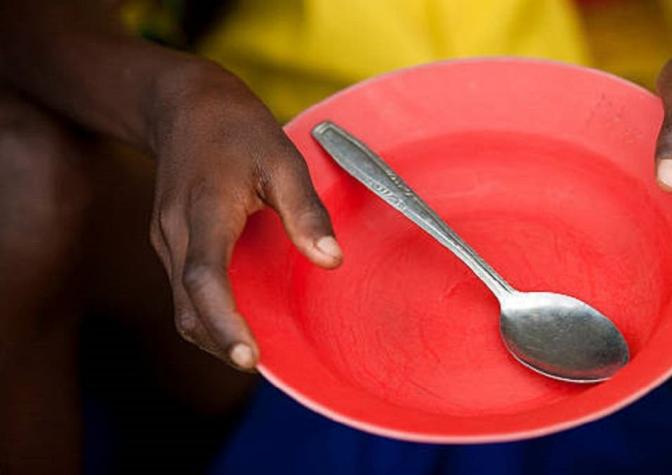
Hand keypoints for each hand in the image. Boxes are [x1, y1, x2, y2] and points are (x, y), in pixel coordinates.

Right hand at [149, 62, 342, 369]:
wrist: (184, 104)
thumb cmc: (237, 127)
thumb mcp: (283, 159)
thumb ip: (305, 211)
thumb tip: (332, 262)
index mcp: (204, 210)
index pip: (205, 278)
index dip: (223, 322)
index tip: (247, 357)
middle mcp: (175, 231)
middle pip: (187, 305)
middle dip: (219, 341)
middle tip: (257, 362)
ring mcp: (165, 238)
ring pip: (180, 304)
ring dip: (210, 333)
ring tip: (249, 348)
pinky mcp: (168, 240)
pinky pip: (181, 290)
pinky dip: (205, 313)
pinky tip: (233, 317)